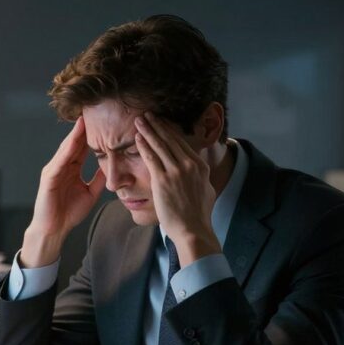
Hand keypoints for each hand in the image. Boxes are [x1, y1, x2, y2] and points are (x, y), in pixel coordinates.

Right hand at [21, 118, 106, 266]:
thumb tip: (111, 167)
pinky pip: (59, 161)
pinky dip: (66, 151)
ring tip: (84, 121)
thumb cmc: (68, 213)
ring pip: (66, 149)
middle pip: (74, 144)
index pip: (83, 147)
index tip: (104, 121)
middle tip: (94, 111)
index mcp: (71, 168)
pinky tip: (73, 142)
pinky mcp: (48, 178)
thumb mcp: (90, 193)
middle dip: (83, 129)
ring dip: (75, 135)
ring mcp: (54, 170)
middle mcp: (61, 166)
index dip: (93, 135)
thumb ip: (98, 180)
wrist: (54, 230)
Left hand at [134, 113, 220, 265]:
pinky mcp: (163, 180)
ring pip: (160, 145)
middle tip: (147, 115)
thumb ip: (199, 177)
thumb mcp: (206, 190)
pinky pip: (151, 158)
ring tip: (140, 121)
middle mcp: (189, 165)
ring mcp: (176, 171)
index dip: (169, 131)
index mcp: (200, 166)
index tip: (161, 122)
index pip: (182, 143)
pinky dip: (144, 146)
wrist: (193, 230)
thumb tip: (196, 171)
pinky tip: (137, 137)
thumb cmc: (198, 215)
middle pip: (170, 140)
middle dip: (157, 125)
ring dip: (148, 131)